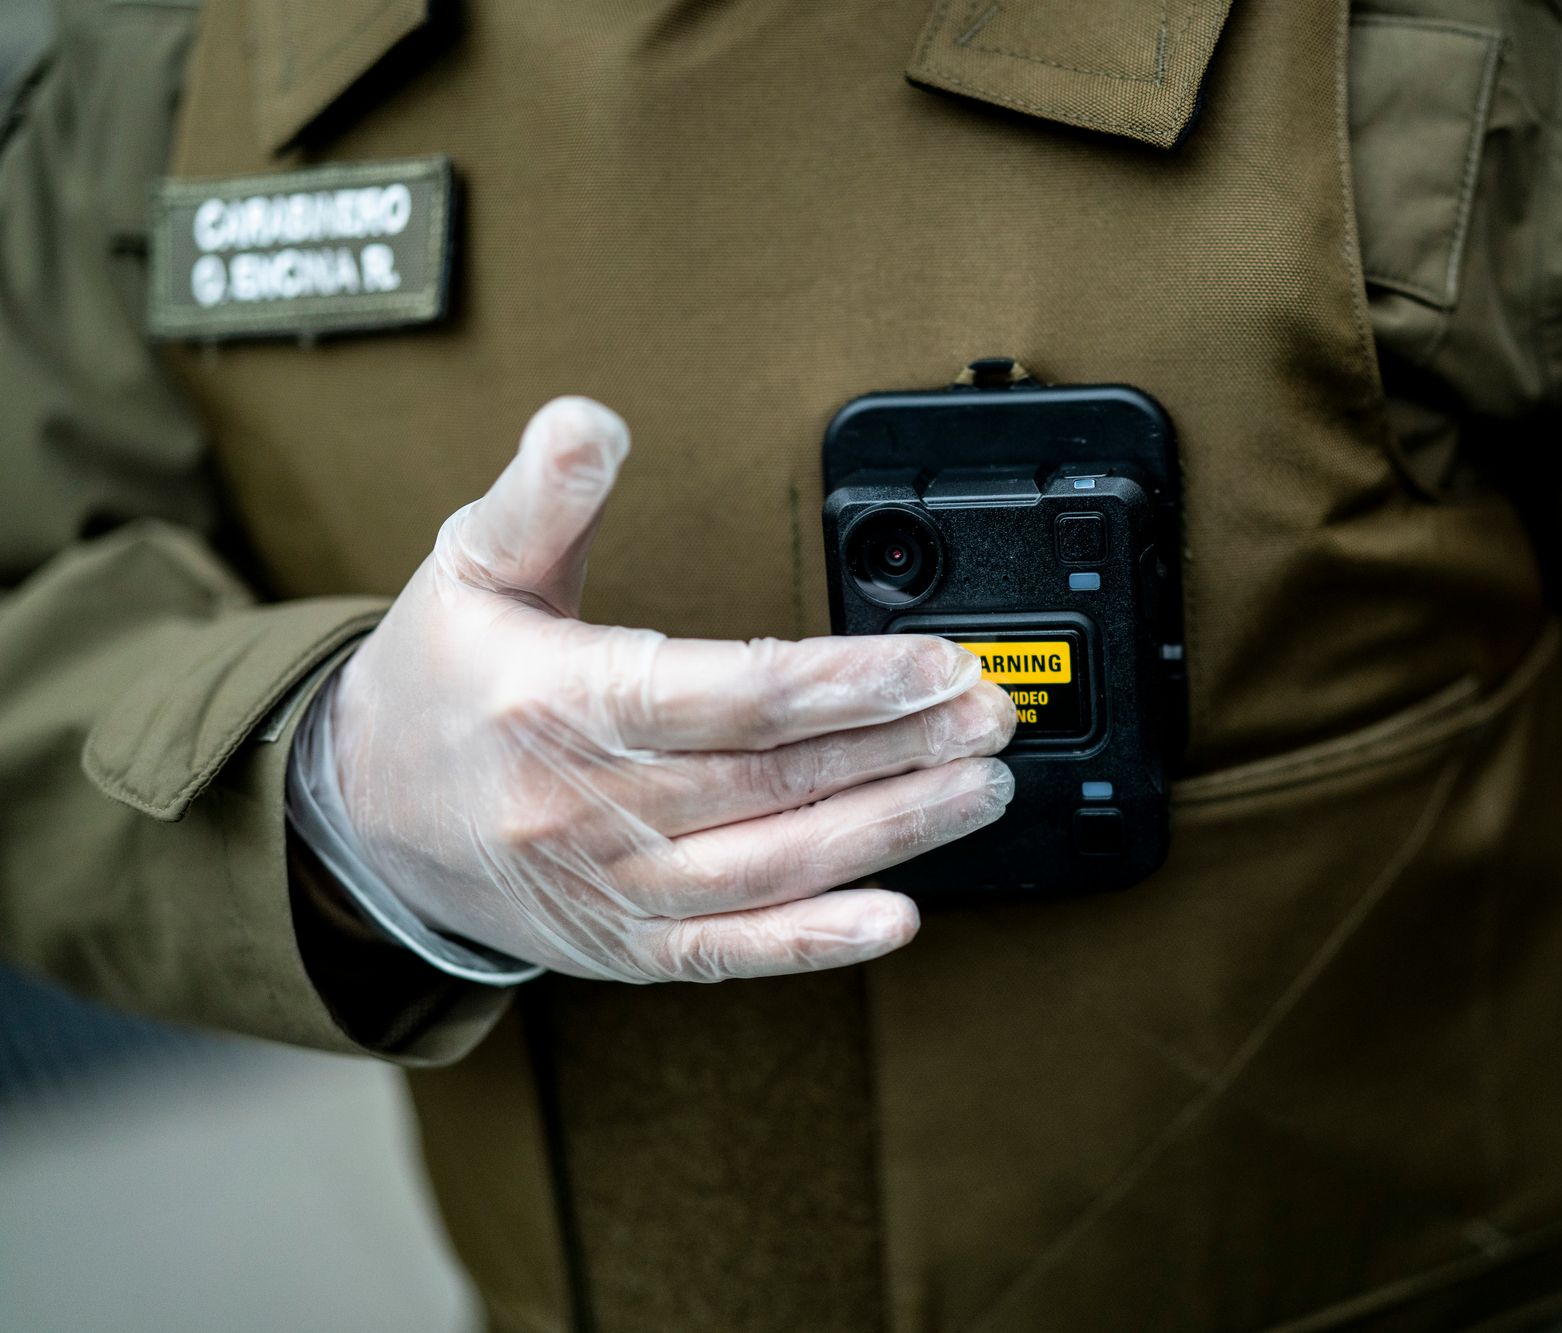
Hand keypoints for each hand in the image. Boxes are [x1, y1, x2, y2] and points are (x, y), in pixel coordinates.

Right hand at [319, 397, 1014, 981]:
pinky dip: (815, 941)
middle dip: (900, 747)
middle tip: (991, 715)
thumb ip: (541, 495)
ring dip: (889, 831)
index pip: (732, 695)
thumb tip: (586, 420)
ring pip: (772, 867)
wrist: (360, 818)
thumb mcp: (469, 566)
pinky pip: (729, 953)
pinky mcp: (621, 946)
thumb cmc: (436, 682)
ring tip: (980, 789)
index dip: (848, 683)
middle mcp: (583, 807)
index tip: (935, 663)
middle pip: (774, 779)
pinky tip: (897, 917)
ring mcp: (606, 888)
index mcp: (554, 702)